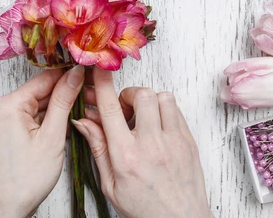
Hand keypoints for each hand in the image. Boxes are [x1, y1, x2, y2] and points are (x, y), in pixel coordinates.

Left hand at [0, 66, 84, 217]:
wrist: (8, 206)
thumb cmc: (26, 178)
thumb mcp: (52, 136)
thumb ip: (64, 101)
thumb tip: (75, 73)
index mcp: (10, 104)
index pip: (46, 78)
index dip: (71, 76)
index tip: (92, 75)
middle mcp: (6, 106)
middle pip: (44, 89)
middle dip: (69, 93)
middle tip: (95, 96)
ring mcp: (9, 118)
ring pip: (43, 103)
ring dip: (63, 106)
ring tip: (88, 110)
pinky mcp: (14, 129)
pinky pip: (38, 115)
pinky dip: (54, 118)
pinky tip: (70, 123)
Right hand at [72, 68, 212, 217]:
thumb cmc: (145, 209)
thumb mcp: (111, 185)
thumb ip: (98, 149)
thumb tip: (84, 122)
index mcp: (126, 156)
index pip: (111, 109)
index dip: (102, 84)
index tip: (98, 69)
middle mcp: (151, 144)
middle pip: (141, 95)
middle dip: (129, 95)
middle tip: (124, 110)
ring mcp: (174, 141)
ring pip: (162, 97)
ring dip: (149, 101)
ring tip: (142, 118)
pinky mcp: (189, 141)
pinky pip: (176, 110)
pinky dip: (164, 111)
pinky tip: (157, 127)